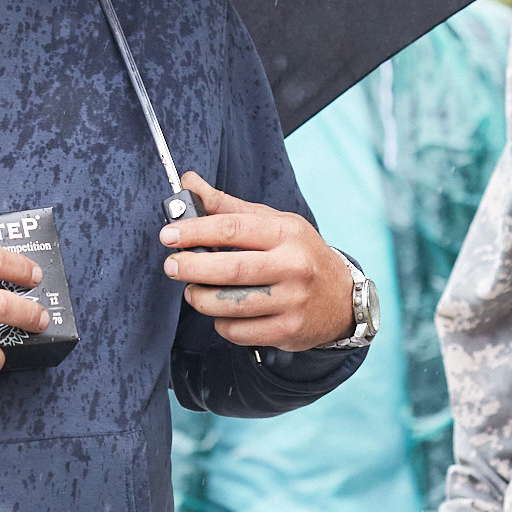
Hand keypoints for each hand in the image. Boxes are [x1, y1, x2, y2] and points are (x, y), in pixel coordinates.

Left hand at [159, 171, 356, 350]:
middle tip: (172, 266)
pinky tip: (223, 312)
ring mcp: (292, 301)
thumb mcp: (273, 222)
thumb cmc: (300, 254)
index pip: (231, 228)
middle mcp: (293, 266)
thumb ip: (228, 206)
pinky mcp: (288, 330)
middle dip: (191, 267)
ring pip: (230, 304)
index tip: (168, 235)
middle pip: (229, 269)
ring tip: (194, 291)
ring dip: (201, 299)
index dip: (194, 232)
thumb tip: (189, 181)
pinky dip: (221, 323)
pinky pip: (239, 330)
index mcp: (286, 232)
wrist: (342, 299)